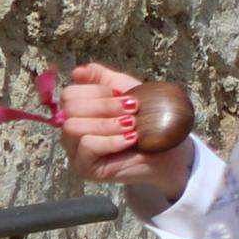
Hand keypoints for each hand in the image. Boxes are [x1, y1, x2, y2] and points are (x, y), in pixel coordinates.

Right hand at [56, 63, 192, 208]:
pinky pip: (87, 147)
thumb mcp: (126, 90)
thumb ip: (101, 77)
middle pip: (70, 109)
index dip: (97, 91)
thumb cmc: (147, 121)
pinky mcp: (84, 168)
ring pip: (74, 128)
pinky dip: (111, 140)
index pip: (70, 94)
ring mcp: (75, 150)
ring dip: (107, 124)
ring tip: (131, 126)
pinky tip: (130, 139)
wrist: (169, 151)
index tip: (124, 95)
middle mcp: (71, 129)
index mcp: (78, 110)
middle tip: (132, 110)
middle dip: (104, 106)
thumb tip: (78, 71)